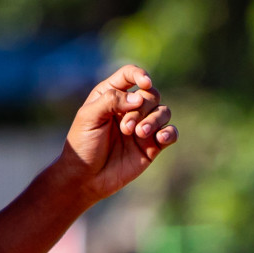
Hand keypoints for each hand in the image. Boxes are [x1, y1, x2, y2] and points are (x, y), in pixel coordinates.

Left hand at [55, 64, 177, 206]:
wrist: (86, 177)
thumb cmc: (83, 144)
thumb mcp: (89, 117)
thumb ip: (111, 100)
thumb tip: (138, 97)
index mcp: (111, 95)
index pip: (130, 75)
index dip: (140, 75)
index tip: (144, 83)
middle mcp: (129, 108)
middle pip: (150, 95)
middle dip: (142, 109)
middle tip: (126, 128)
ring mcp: (142, 126)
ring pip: (163, 111)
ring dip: (154, 121)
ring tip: (139, 134)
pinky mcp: (152, 145)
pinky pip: (170, 133)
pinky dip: (169, 133)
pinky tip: (160, 139)